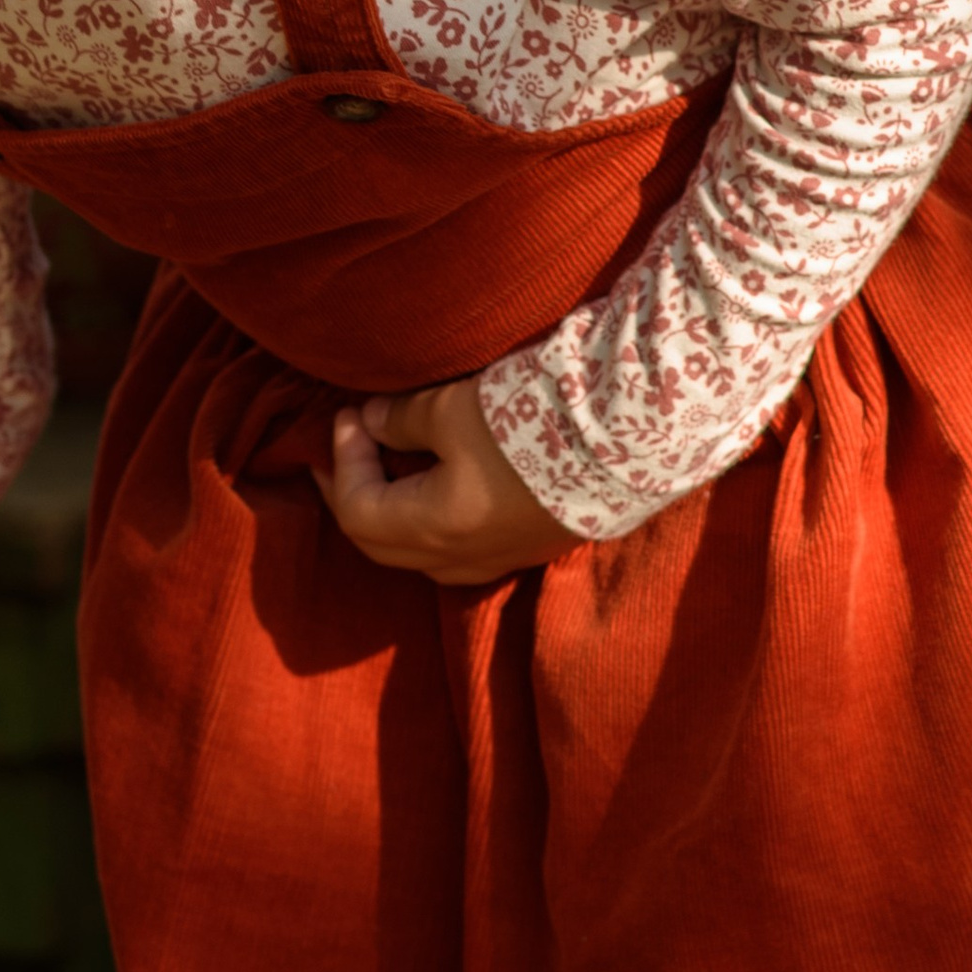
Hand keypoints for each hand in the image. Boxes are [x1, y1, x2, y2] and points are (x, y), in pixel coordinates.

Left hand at [314, 378, 572, 585]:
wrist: (630, 441)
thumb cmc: (531, 423)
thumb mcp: (452, 410)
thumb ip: (400, 421)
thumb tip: (368, 423)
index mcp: (434, 530)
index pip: (357, 510)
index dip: (342, 461)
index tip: (347, 415)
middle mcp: (462, 560)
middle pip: (380, 544)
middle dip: (353, 495)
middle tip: (342, 452)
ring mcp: (500, 560)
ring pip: (420, 554)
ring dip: (391, 513)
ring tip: (384, 468)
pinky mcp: (529, 549)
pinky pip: (458, 551)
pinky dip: (429, 521)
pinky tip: (434, 487)